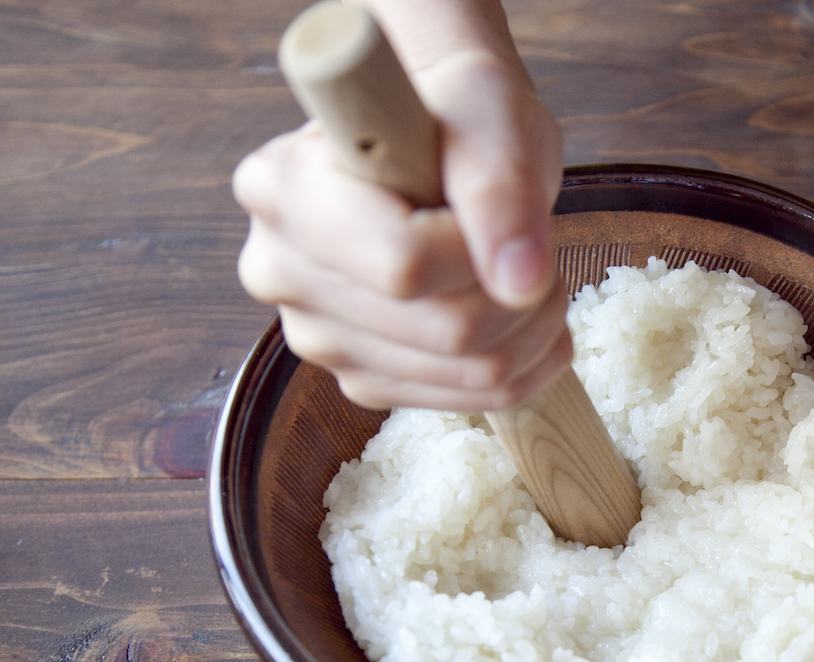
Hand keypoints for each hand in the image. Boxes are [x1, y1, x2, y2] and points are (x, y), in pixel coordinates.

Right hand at [232, 1, 569, 411]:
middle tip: (531, 240)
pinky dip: (525, 359)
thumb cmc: (457, 111)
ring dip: (533, 326)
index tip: (497, 201)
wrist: (446, 144)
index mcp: (282, 189)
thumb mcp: (488, 113)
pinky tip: (522, 311)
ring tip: (524, 267)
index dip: (481, 248)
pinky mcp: (362, 378)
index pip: (405, 265)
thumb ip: (500, 188)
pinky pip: (471, 397)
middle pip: (447, 331)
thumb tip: (520, 284)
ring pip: (470, 371)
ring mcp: (318, 336)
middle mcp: (280, 271)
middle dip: (522, 291)